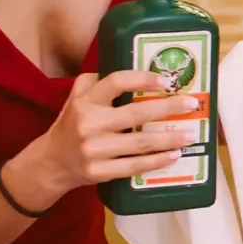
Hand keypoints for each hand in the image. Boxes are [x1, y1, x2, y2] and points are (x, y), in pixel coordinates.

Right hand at [12, 70, 196, 199]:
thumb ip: (97, 82)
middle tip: (192, 104)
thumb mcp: (75, 97)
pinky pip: (135, 166)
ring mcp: (94, 150)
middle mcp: (88, 124)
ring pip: (140, 143)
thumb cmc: (71, 125)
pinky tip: (174, 155)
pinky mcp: (99, 172)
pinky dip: (157, 161)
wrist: (50, 163)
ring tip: (191, 134)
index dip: (143, 79)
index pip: (116, 82)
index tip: (166, 81)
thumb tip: (136, 71)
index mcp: (85, 102)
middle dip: (169, 108)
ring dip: (170, 138)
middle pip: (136, 114)